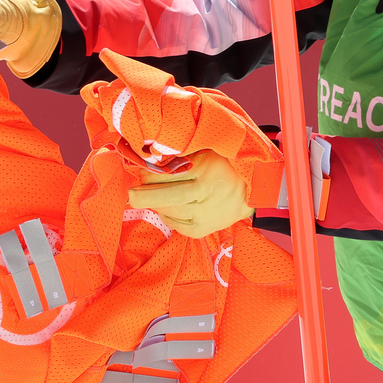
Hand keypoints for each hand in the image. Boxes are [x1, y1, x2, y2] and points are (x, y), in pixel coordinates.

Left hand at [127, 150, 252, 238]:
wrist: (250, 192)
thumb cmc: (224, 167)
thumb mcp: (206, 152)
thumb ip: (182, 155)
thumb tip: (151, 158)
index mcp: (206, 169)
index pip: (169, 174)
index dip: (151, 173)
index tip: (143, 171)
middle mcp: (206, 194)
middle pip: (166, 197)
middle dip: (143, 196)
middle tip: (131, 194)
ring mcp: (205, 214)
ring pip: (168, 211)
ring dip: (155, 204)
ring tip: (151, 196)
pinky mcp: (202, 230)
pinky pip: (175, 225)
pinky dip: (166, 216)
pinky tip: (166, 209)